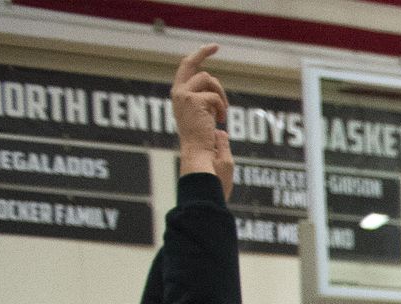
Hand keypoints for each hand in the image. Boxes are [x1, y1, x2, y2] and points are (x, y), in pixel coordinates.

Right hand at [171, 44, 233, 195]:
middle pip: (188, 64)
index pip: (187, 73)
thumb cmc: (206, 155)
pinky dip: (221, 107)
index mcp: (181, 101)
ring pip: (208, 78)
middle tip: (215, 45)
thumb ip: (211, 119)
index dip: (198, 59)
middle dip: (201, 52)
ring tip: (221, 114)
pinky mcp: (191, 99)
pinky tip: (219, 120)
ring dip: (220, 94)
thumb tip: (218, 115)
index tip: (210, 50)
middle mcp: (178, 95)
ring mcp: (182, 96)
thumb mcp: (210, 132)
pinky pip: (214, 95)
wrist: (200, 161)